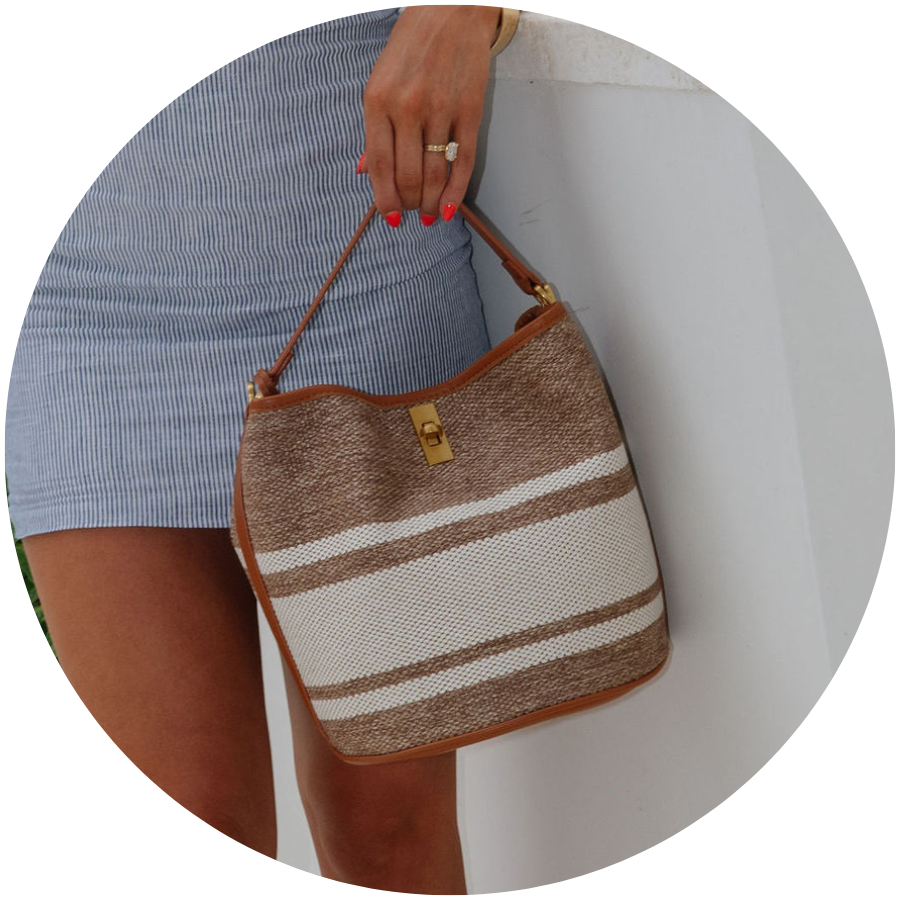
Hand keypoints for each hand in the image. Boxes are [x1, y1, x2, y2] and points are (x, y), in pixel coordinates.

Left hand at [358, 5, 500, 226]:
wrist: (450, 12)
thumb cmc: (410, 48)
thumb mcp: (379, 83)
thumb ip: (374, 129)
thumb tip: (365, 170)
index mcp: (378, 101)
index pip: (380, 165)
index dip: (384, 198)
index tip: (389, 217)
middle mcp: (408, 107)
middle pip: (407, 175)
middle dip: (408, 203)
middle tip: (411, 213)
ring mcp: (441, 110)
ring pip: (434, 173)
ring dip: (430, 202)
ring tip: (428, 213)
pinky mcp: (469, 111)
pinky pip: (463, 162)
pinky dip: (455, 191)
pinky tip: (448, 208)